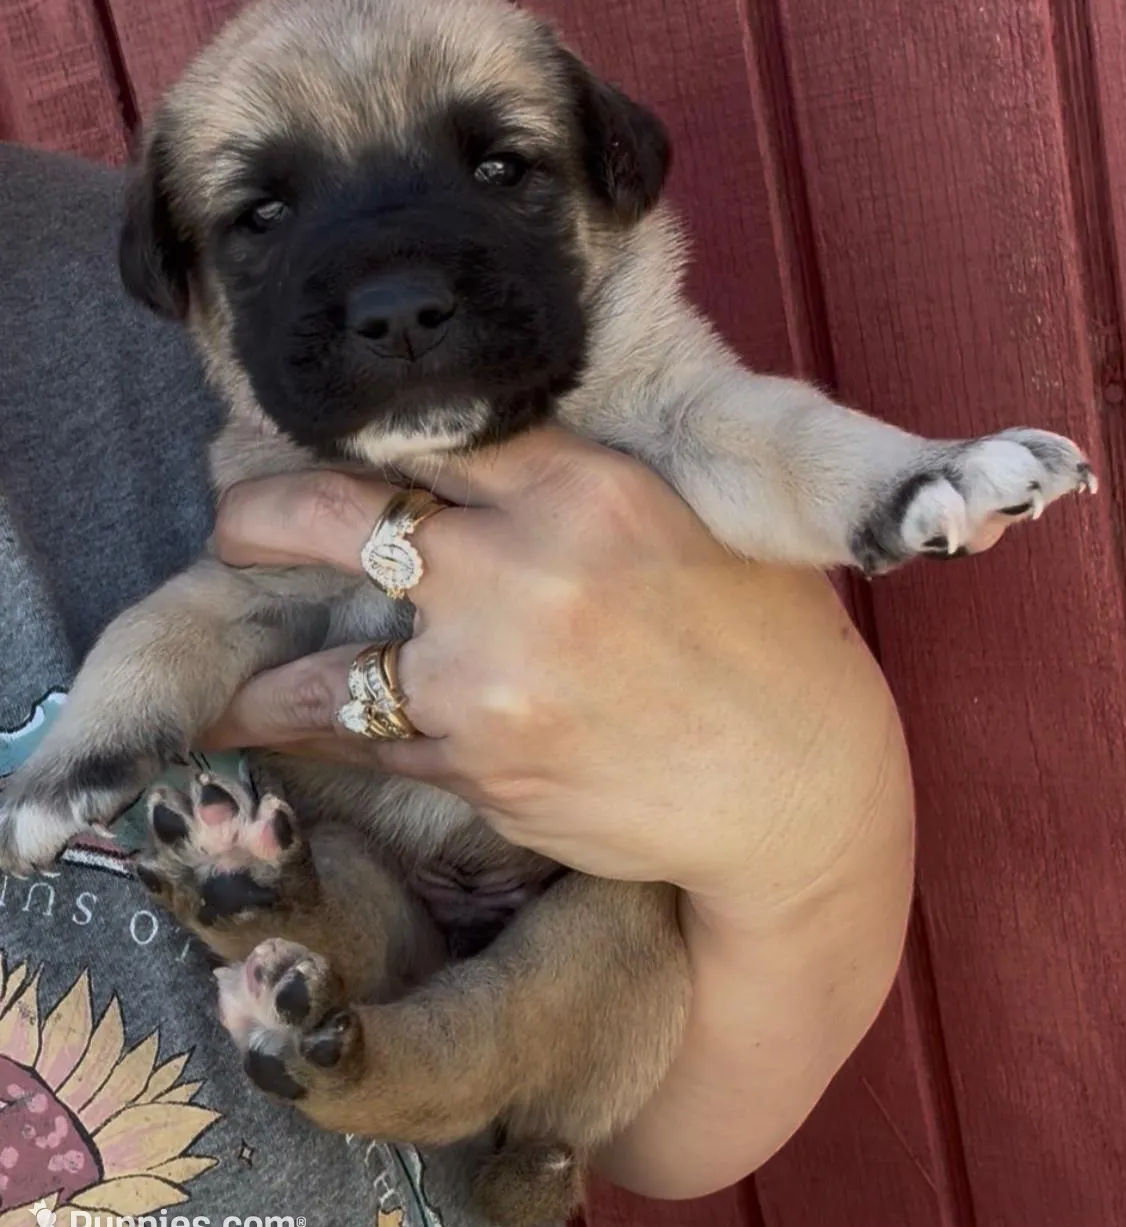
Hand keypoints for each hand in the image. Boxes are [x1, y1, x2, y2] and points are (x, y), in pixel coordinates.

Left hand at [205, 426, 904, 915]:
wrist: (796, 788)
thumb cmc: (767, 649)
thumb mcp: (696, 527)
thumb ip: (589, 491)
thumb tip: (494, 467)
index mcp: (584, 490)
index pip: (433, 438)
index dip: (356, 440)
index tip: (313, 445)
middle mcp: (522, 571)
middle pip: (340, 521)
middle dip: (260, 519)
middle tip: (228, 525)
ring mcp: (491, 678)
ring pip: (334, 668)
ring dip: (268, 679)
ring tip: (228, 686)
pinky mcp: (482, 768)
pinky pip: (375, 747)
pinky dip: (331, 745)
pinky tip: (288, 743)